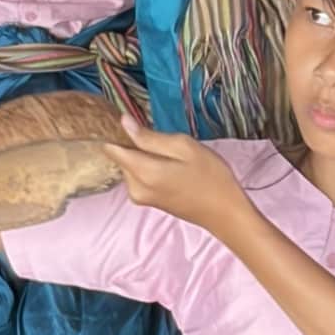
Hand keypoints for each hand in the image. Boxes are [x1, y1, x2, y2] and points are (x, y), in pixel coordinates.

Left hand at [104, 116, 246, 234]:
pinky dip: (148, 167)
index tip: (130, 122)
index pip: (111, 148)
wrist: (224, 212)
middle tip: (165, 141)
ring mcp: (139, 197)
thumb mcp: (185, 147)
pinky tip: (171, 167)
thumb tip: (124, 123)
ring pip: (130, 165)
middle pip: (121, 156)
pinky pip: (138, 176)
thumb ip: (150, 137)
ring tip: (172, 155)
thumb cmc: (210, 177)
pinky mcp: (146, 201)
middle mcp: (134, 188)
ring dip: (144, 156)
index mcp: (143, 173)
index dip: (117, 132)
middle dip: (136, 144)